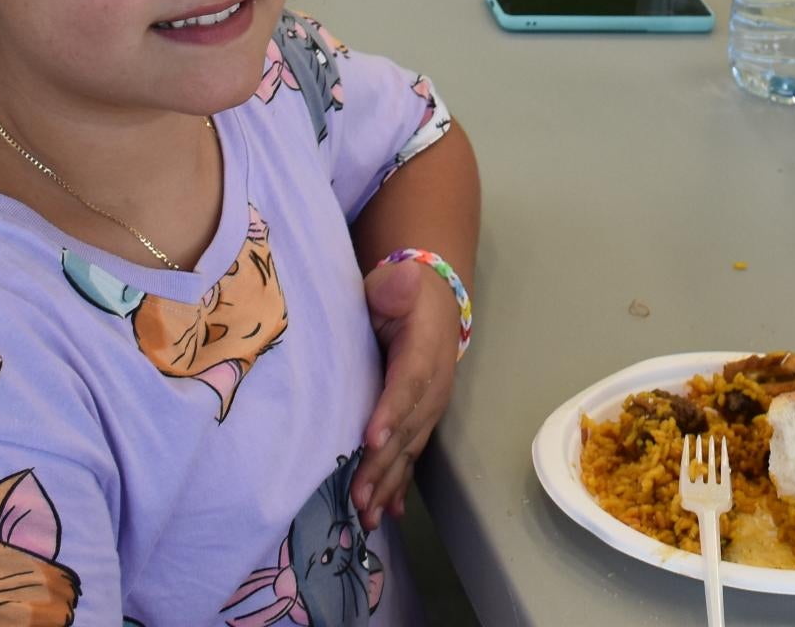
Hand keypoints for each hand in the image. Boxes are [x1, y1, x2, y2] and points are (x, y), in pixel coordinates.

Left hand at [352, 258, 462, 526]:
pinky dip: (400, 484)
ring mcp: (430, 406)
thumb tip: (403, 277)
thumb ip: (393, 286)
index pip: (407, 382)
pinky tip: (389, 512)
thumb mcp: (396, 282)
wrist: (436, 302)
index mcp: (424, 349)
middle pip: (408, 428)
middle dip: (383, 466)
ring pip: (410, 450)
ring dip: (389, 485)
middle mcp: (432, 385)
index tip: (371, 439)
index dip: (391, 411)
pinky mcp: (423, 419)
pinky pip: (412, 455)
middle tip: (358, 499)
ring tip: (367, 516)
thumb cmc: (403, 292)